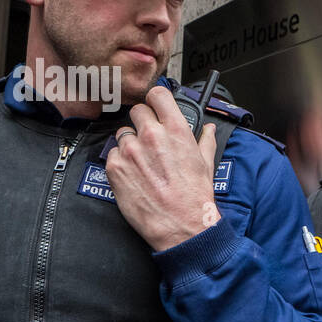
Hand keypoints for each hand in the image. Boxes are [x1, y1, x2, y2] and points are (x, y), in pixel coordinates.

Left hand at [105, 85, 221, 251]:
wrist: (180, 227)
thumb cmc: (194, 199)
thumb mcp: (206, 165)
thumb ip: (205, 141)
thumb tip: (208, 130)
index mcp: (176, 131)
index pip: (158, 94)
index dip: (156, 100)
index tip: (156, 107)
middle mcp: (152, 136)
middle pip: (137, 111)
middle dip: (143, 123)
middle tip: (150, 140)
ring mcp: (131, 151)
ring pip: (123, 133)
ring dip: (130, 144)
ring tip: (143, 163)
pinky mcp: (115, 168)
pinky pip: (113, 154)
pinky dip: (120, 162)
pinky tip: (134, 175)